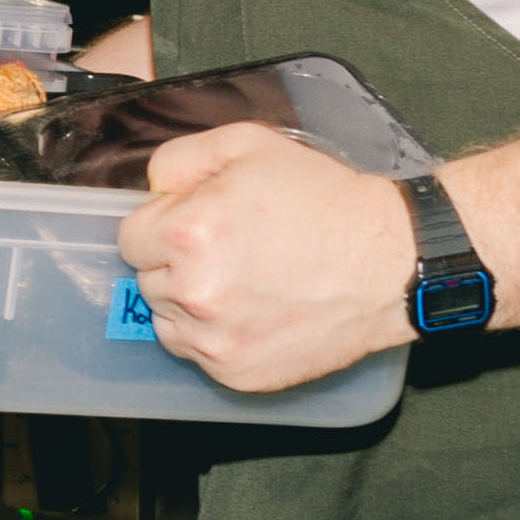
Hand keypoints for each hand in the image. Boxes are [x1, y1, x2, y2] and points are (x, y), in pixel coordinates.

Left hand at [114, 124, 419, 394]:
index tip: (197, 223)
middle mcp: (194, 293)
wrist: (390, 261)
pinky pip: (199, 354)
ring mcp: (216, 341)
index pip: (129, 238)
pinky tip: (258, 311)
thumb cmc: (324, 200)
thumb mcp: (248, 145)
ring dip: (191, 304)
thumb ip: (179, 160)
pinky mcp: (238, 374)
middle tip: (232, 249)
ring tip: (246, 281)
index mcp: (187, 234)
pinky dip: (218, 336)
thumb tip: (150, 190)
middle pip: (147, 281)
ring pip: (168, 322)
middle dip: (176, 264)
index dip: (163, 225)